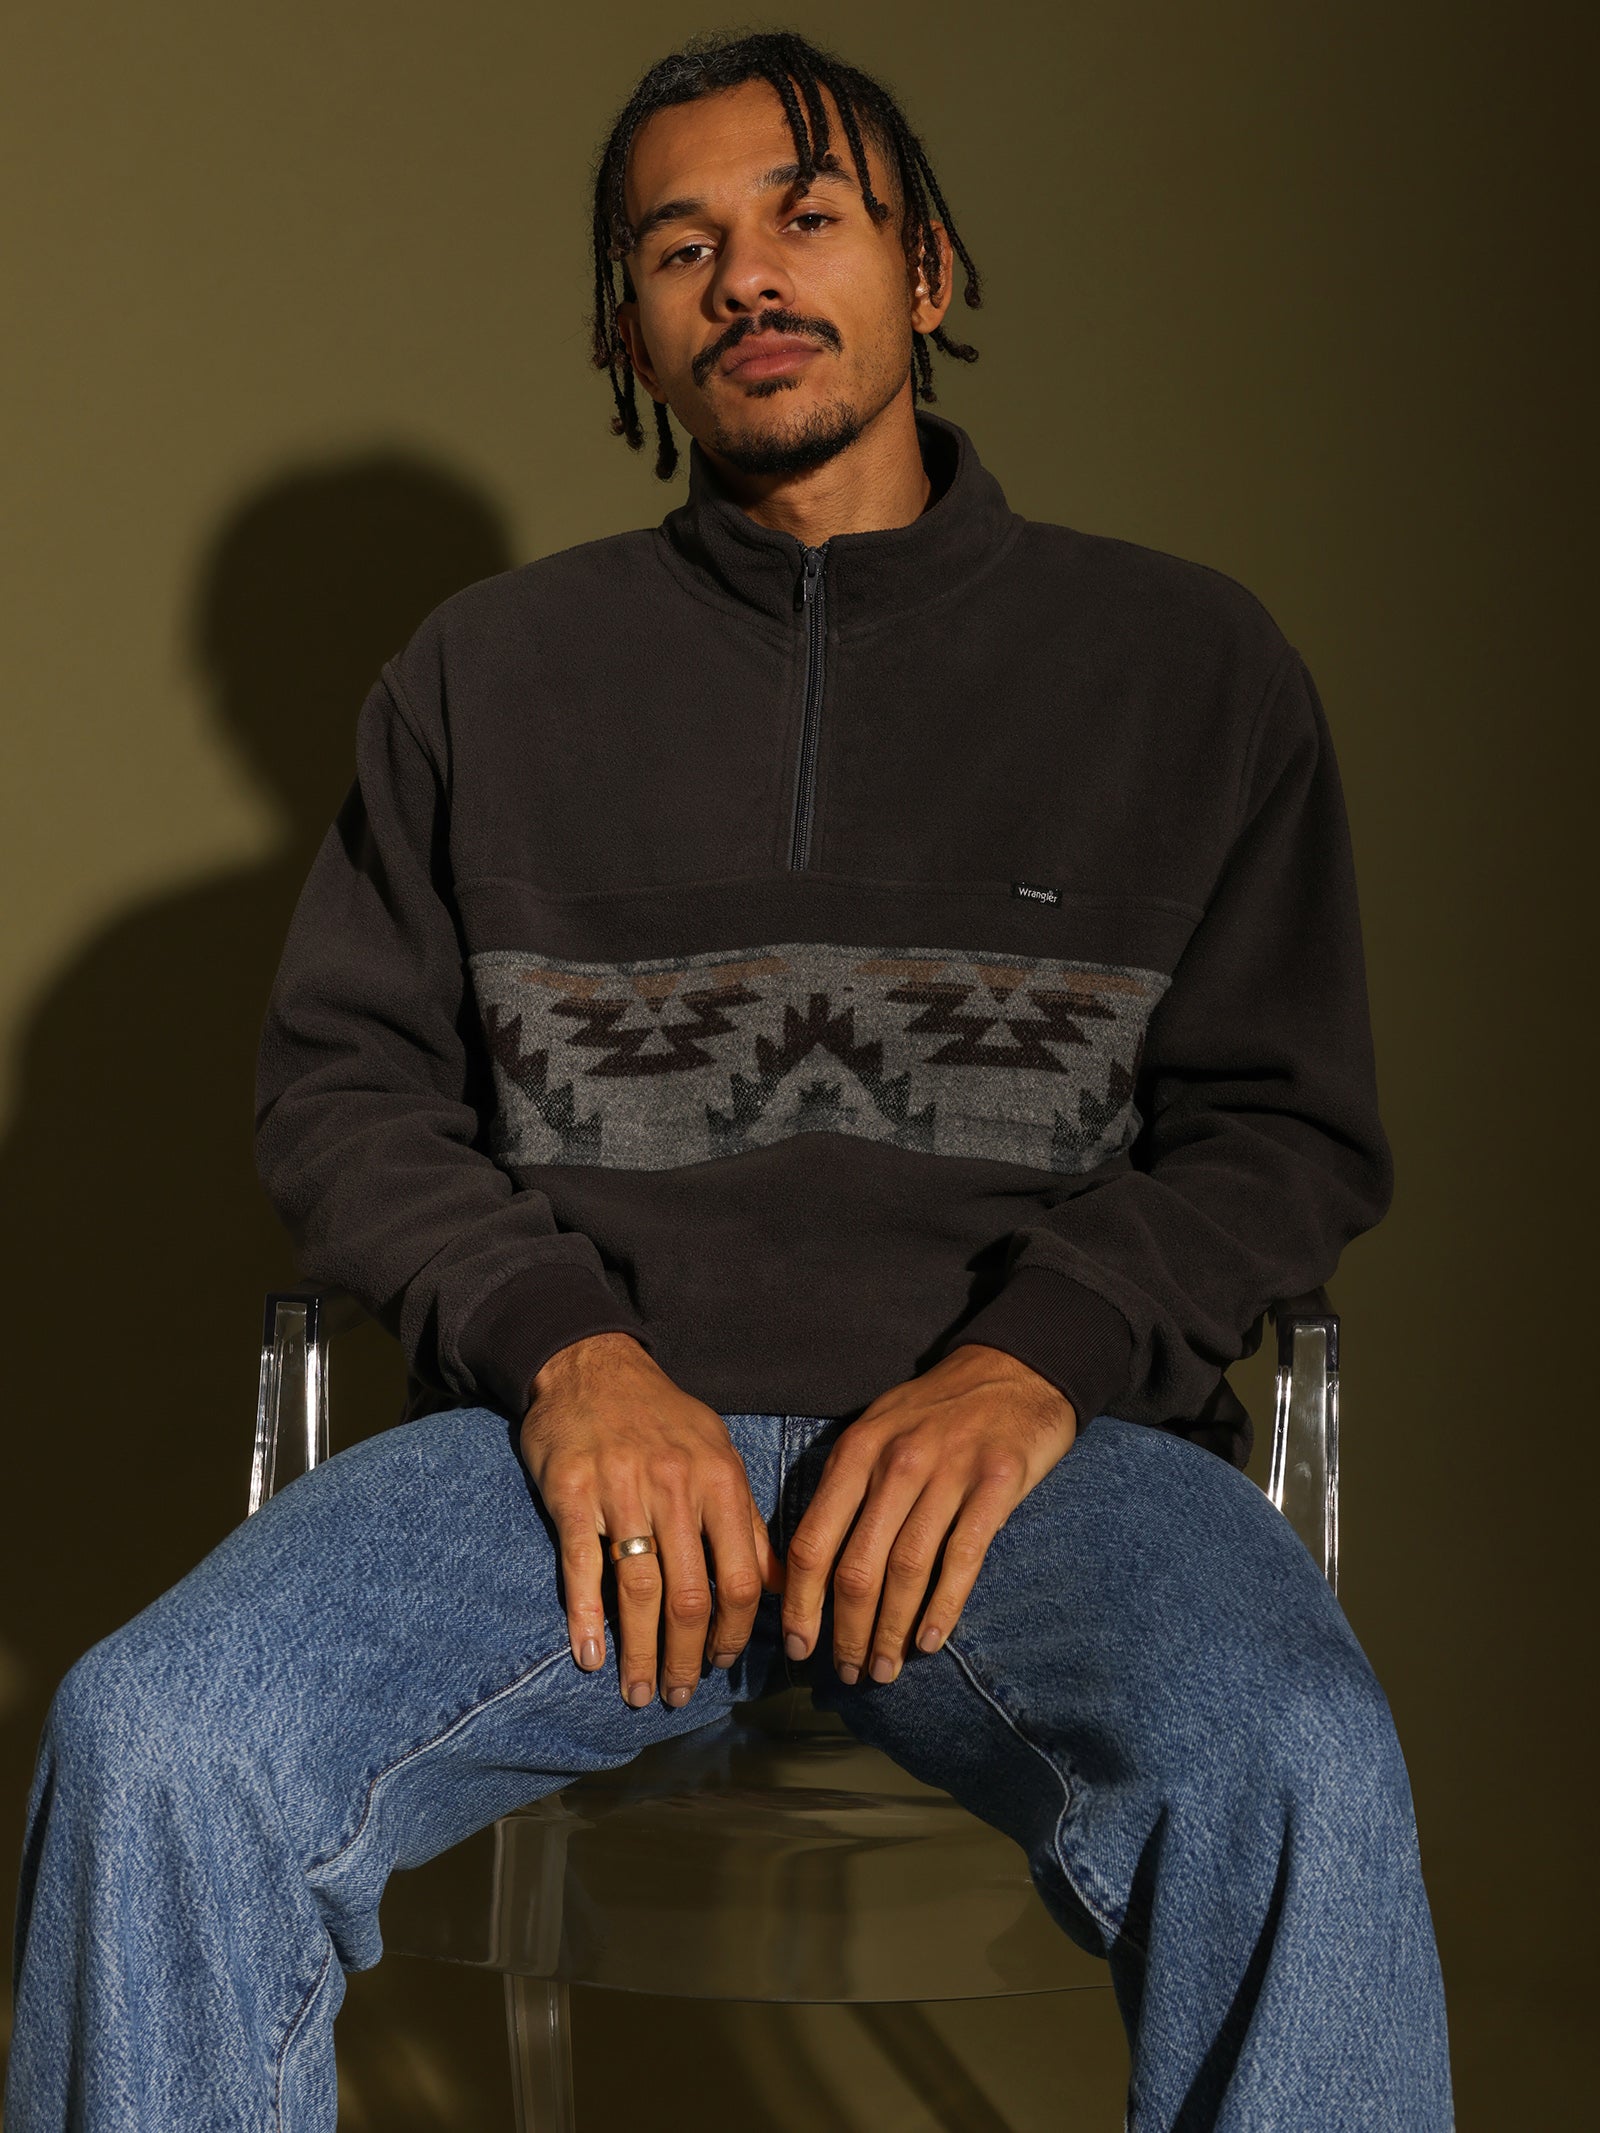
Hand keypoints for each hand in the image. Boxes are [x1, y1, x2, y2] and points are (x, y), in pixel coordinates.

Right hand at [520, 1333, 782, 1707]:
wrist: (591, 1365)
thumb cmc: (661, 1418)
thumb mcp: (718, 1454)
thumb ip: (746, 1520)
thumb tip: (778, 1587)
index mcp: (720, 1480)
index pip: (741, 1577)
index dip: (735, 1632)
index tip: (722, 1663)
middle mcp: (675, 1487)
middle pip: (690, 1595)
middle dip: (688, 1657)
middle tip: (680, 1695)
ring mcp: (621, 1490)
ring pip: (639, 1591)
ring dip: (641, 1652)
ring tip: (639, 1692)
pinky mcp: (571, 1492)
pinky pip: (582, 1567)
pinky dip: (586, 1618)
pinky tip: (590, 1656)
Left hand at [782, 1344, 1077, 1684]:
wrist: (1015, 1368)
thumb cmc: (937, 1410)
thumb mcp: (877, 1431)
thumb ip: (845, 1489)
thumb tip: (803, 1566)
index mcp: (856, 1453)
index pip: (812, 1541)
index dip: (800, 1603)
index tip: (798, 1647)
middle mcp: (896, 1463)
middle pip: (856, 1567)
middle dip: (846, 1631)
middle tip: (847, 1672)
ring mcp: (948, 1472)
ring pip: (906, 1570)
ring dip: (890, 1630)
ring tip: (884, 1668)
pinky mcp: (997, 1483)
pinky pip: (963, 1556)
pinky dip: (943, 1606)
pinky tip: (929, 1640)